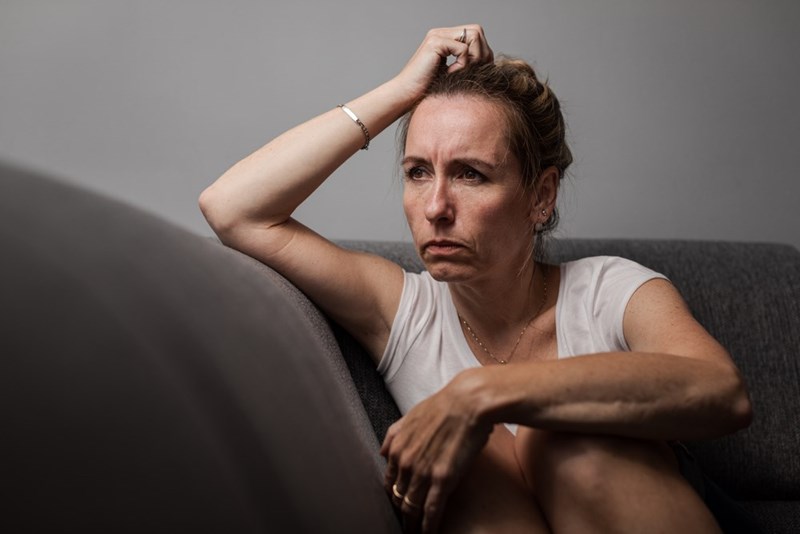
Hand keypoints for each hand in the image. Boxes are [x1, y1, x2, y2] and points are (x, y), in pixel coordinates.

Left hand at [380, 370, 492, 532]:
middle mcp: (406, 462)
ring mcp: (423, 473)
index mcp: (397, 448)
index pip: (389, 482)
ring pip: (412, 507)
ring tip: (414, 533)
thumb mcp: (410, 416)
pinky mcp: (443, 480)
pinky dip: (428, 526)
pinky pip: (432, 511)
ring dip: (412, 524)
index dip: (394, 495)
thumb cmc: (444, 406)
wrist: (468, 402)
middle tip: (406, 524)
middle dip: (401, 513)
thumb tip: (383, 452)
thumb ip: (394, 435)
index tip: (398, 504)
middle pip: (398, 498)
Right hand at [393, 24, 493, 102]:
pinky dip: (462, 65)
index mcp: (445, 39)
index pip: (476, 36)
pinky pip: (463, 49)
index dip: (483, 52)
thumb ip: (467, 64)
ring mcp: (437, 36)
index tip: (480, 71)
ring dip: (474, 57)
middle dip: (482, 53)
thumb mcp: (453, 75)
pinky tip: (450, 75)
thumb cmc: (427, 91)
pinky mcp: (435, 43)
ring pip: (474, 36)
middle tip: (474, 71)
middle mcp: (441, 33)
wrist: (406, 96)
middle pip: (477, 31)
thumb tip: (490, 61)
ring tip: (461, 73)